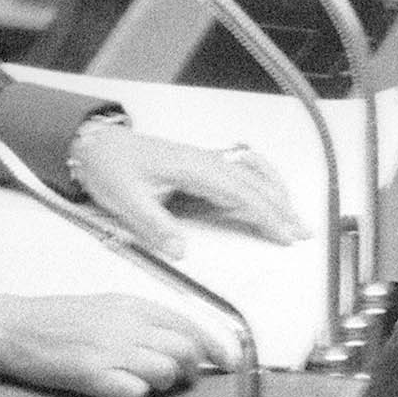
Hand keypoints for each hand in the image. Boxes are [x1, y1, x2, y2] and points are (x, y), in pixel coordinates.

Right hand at [0, 290, 227, 396]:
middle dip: (191, 369)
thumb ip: (141, 319)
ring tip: (144, 382)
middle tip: (181, 377)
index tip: (226, 361)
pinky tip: (120, 389)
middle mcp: (126, 323)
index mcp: (131, 304)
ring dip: (163, 384)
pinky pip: (135, 392)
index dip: (213, 346)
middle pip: (184, 349)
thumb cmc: (56, 318)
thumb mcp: (105, 306)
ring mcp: (110, 349)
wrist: (14, 326)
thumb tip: (176, 338)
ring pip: (166, 372)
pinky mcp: (93, 374)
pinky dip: (135, 395)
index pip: (188, 324)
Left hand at [72, 131, 308, 258]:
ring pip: (249, 174)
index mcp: (191, 168)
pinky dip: (259, 182)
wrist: (94, 144)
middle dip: (280, 207)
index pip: (238, 191)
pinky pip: (238, 171)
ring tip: (294, 216)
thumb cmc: (110, 169)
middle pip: (252, 183)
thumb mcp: (125, 200)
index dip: (265, 213)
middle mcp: (203, 160)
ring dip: (274, 193)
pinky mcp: (198, 165)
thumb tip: (182, 251)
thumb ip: (154, 225)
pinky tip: (268, 192)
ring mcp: (202, 160)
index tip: (284, 233)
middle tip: (303, 232)